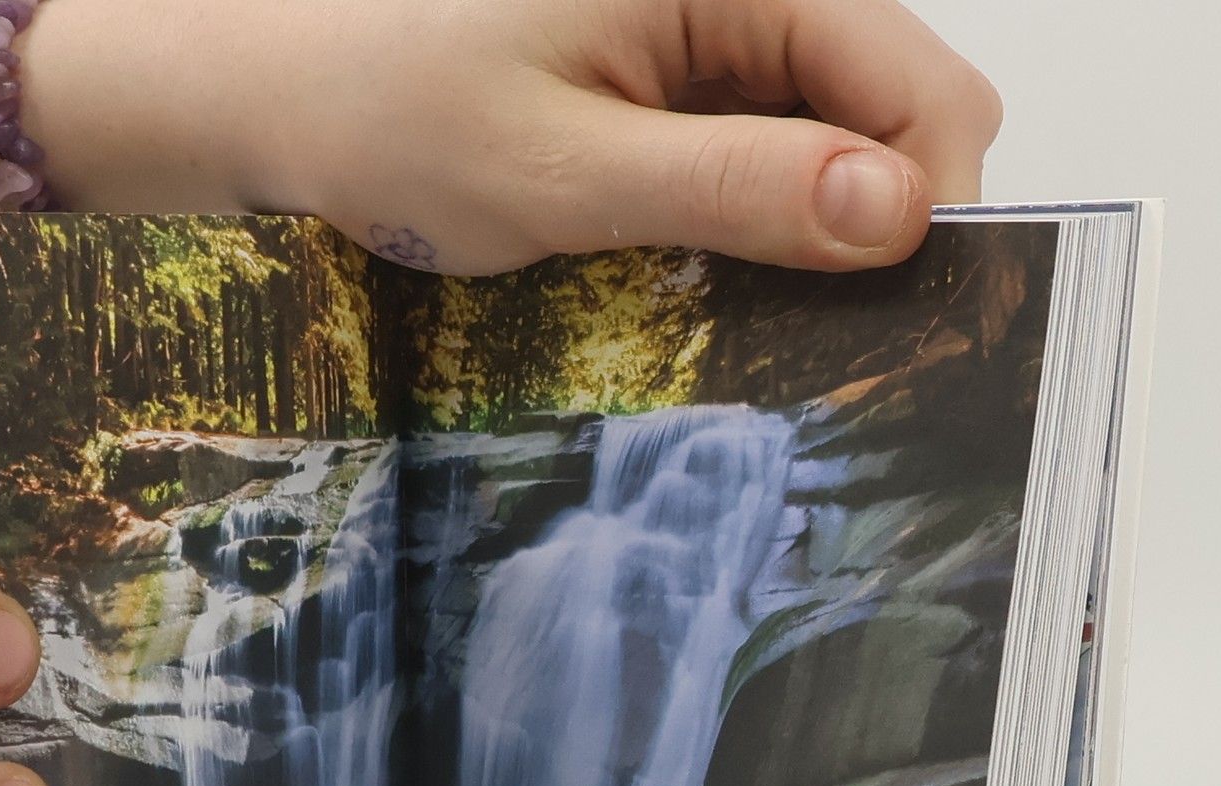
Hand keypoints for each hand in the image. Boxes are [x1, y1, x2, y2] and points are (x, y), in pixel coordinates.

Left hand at [37, 0, 998, 274]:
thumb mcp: (570, 171)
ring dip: (820, 219)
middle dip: (880, 212)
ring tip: (753, 296)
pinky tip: (718, 261)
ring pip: (839, 125)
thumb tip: (895, 213)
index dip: (930, 197)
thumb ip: (736, 188)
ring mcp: (715, 22)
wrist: (290, 89)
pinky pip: (771, 136)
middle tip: (812, 320)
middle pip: (895, 97)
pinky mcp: (682, 66)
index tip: (898, 309)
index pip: (915, 76)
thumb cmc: (396, 112)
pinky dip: (766, 206)